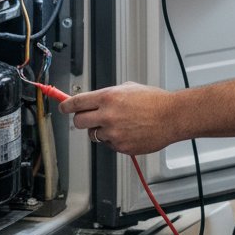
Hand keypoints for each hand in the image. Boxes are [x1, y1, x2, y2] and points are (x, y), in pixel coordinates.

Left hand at [60, 81, 175, 154]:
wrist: (172, 116)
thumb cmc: (154, 101)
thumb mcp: (129, 88)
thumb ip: (109, 94)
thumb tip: (94, 99)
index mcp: (108, 97)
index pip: (77, 103)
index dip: (66, 105)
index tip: (63, 107)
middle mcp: (108, 115)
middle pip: (79, 122)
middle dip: (83, 119)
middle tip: (90, 117)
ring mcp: (113, 133)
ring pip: (94, 135)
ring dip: (102, 130)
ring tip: (120, 124)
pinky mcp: (121, 147)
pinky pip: (109, 144)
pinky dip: (115, 140)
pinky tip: (129, 132)